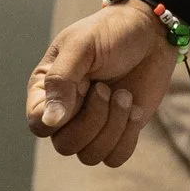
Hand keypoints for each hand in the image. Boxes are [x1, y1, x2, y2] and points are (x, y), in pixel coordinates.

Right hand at [28, 3, 174, 166]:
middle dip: (93, 120)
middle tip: (106, 88)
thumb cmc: (111, 32)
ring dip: (113, 127)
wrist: (151, 33)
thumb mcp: (81, 46)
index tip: (83, 90)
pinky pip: (115, 158)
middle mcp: (65, 111)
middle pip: (65, 146)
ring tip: (124, 95)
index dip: (59, 117)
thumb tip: (50, 120)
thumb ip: (61, 80)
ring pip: (90, 156)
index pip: (38, 124)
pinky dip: (127, 138)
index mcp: (46, 88)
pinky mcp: (117, 131)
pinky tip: (134, 110)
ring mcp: (91, 124)